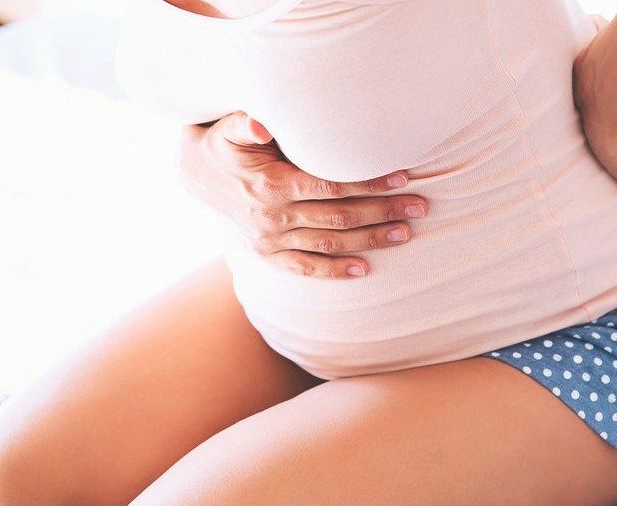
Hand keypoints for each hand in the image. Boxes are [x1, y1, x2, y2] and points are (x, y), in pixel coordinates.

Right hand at [175, 111, 428, 277]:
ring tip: (406, 234)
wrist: (196, 175)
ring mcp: (270, 240)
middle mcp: (272, 217)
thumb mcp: (230, 127)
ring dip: (370, 240)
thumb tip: (265, 124)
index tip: (402, 177)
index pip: (331, 186)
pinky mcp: (268, 254)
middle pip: (339, 217)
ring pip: (330, 244)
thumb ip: (248, 122)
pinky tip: (363, 270)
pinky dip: (333, 272)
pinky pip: (305, 268)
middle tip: (420, 207)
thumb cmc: (225, 143)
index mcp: (271, 184)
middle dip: (383, 212)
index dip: (368, 183)